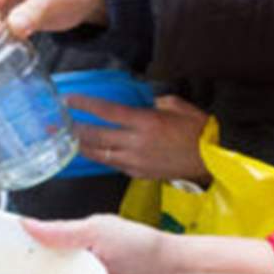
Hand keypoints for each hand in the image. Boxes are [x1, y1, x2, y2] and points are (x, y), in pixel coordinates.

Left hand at [68, 94, 209, 182]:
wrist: (214, 158)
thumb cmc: (198, 129)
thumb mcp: (176, 105)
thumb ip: (153, 102)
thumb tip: (140, 101)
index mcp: (146, 122)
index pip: (106, 112)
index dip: (84, 105)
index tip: (68, 100)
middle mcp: (137, 143)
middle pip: (96, 137)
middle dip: (76, 129)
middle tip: (60, 123)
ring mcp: (137, 161)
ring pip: (100, 155)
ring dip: (83, 147)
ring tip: (69, 139)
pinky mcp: (140, 173)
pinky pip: (114, 165)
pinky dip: (102, 158)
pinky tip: (93, 152)